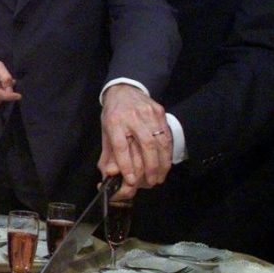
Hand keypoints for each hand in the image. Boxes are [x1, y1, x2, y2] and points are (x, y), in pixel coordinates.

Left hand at [98, 84, 171, 198]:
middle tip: (151, 182)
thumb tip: (109, 174)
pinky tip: (166, 163)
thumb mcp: (105, 131)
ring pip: (160, 141)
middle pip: (146, 144)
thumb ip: (108, 153)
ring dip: (162, 163)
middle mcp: (132, 117)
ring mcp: (148, 113)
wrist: (124, 90)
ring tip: (159, 177)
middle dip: (151, 167)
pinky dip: (167, 152)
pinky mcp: (159, 112)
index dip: (126, 164)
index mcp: (114, 122)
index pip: (120, 146)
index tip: (131, 180)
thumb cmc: (113, 114)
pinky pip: (167, 135)